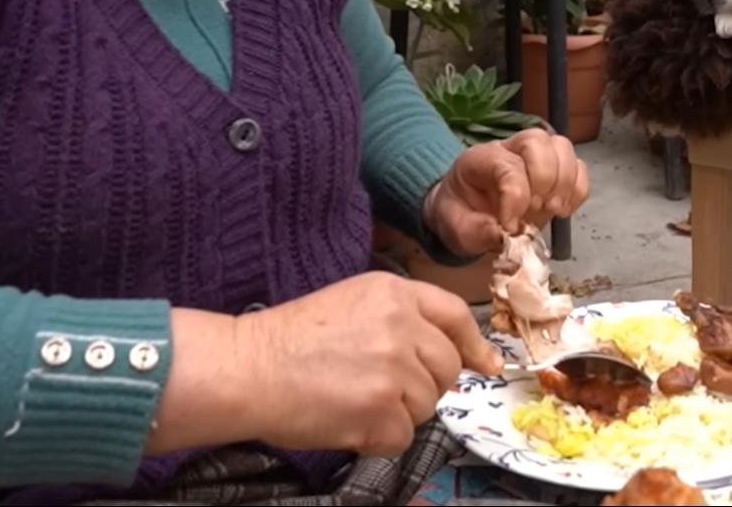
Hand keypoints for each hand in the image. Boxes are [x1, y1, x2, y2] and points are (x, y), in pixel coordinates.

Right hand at [150, 273, 501, 458]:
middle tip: (379, 388)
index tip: (484, 364)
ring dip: (396, 412)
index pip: (454, 315)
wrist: (247, 368)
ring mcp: (394, 369)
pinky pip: (403, 436)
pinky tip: (347, 421)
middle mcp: (401, 325)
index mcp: (394, 293)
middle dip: (422, 385)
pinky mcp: (381, 410)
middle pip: (445, 367)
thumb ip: (401, 319)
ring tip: (352, 399)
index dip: (473, 344)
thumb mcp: (352, 303)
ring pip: (426, 405)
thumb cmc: (289, 340)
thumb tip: (451, 355)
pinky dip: (378, 438)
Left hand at [423, 128, 589, 256]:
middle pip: (537, 141)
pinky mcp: (555, 171)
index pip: (507, 165)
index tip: (511, 227)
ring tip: (552, 210)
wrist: (467, 214)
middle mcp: (510, 149)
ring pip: (562, 148)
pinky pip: (578, 168)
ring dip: (564, 182)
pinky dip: (578, 190)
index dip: (515, 197)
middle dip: (543, 179)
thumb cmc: (461, 217)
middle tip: (536, 211)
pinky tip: (563, 211)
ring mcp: (535, 156)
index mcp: (480, 159)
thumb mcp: (458, 230)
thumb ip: (478, 233)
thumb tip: (505, 239)